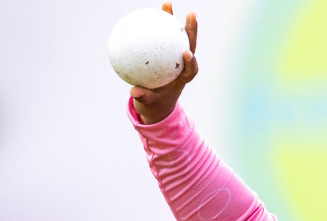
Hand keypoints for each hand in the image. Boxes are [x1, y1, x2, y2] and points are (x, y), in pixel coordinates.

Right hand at [130, 4, 198, 124]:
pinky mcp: (166, 52)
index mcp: (182, 79)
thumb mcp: (148, 103)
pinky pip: (162, 37)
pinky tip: (147, 13)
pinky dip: (157, 25)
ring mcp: (175, 57)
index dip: (191, 62)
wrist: (156, 101)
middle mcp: (182, 65)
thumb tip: (134, 92)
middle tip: (191, 14)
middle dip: (192, 30)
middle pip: (190, 45)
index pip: (191, 70)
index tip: (187, 53)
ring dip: (173, 20)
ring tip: (167, 4)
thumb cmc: (154, 103)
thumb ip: (143, 98)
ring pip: (177, 37)